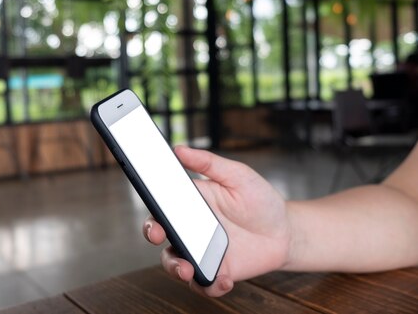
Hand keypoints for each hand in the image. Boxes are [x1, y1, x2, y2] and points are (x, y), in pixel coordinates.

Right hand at [143, 146, 290, 296]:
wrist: (285, 231)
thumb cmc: (259, 199)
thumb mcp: (238, 175)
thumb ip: (209, 163)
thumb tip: (179, 149)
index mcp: (190, 203)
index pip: (161, 207)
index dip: (151, 212)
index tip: (153, 215)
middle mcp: (190, 229)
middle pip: (160, 235)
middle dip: (152, 236)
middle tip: (159, 235)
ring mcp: (202, 252)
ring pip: (175, 262)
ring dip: (176, 268)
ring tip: (188, 269)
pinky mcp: (218, 271)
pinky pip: (204, 284)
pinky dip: (210, 286)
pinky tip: (225, 279)